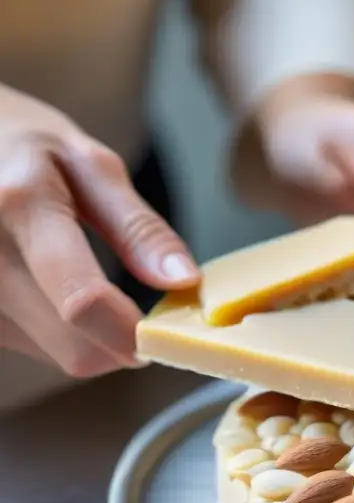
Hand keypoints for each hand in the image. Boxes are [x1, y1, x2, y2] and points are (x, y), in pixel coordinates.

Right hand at [0, 85, 199, 376]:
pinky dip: (56, 334)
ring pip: (53, 356)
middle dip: (120, 342)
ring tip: (88, 289)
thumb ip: (139, 228)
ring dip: (88, 338)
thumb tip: (184, 281)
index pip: (83, 301)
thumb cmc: (26, 146)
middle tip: (139, 313)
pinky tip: (53, 294)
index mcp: (21, 206)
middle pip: (72, 347)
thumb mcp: (92, 166)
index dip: (133, 333)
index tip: (166, 333)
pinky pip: (27, 348)